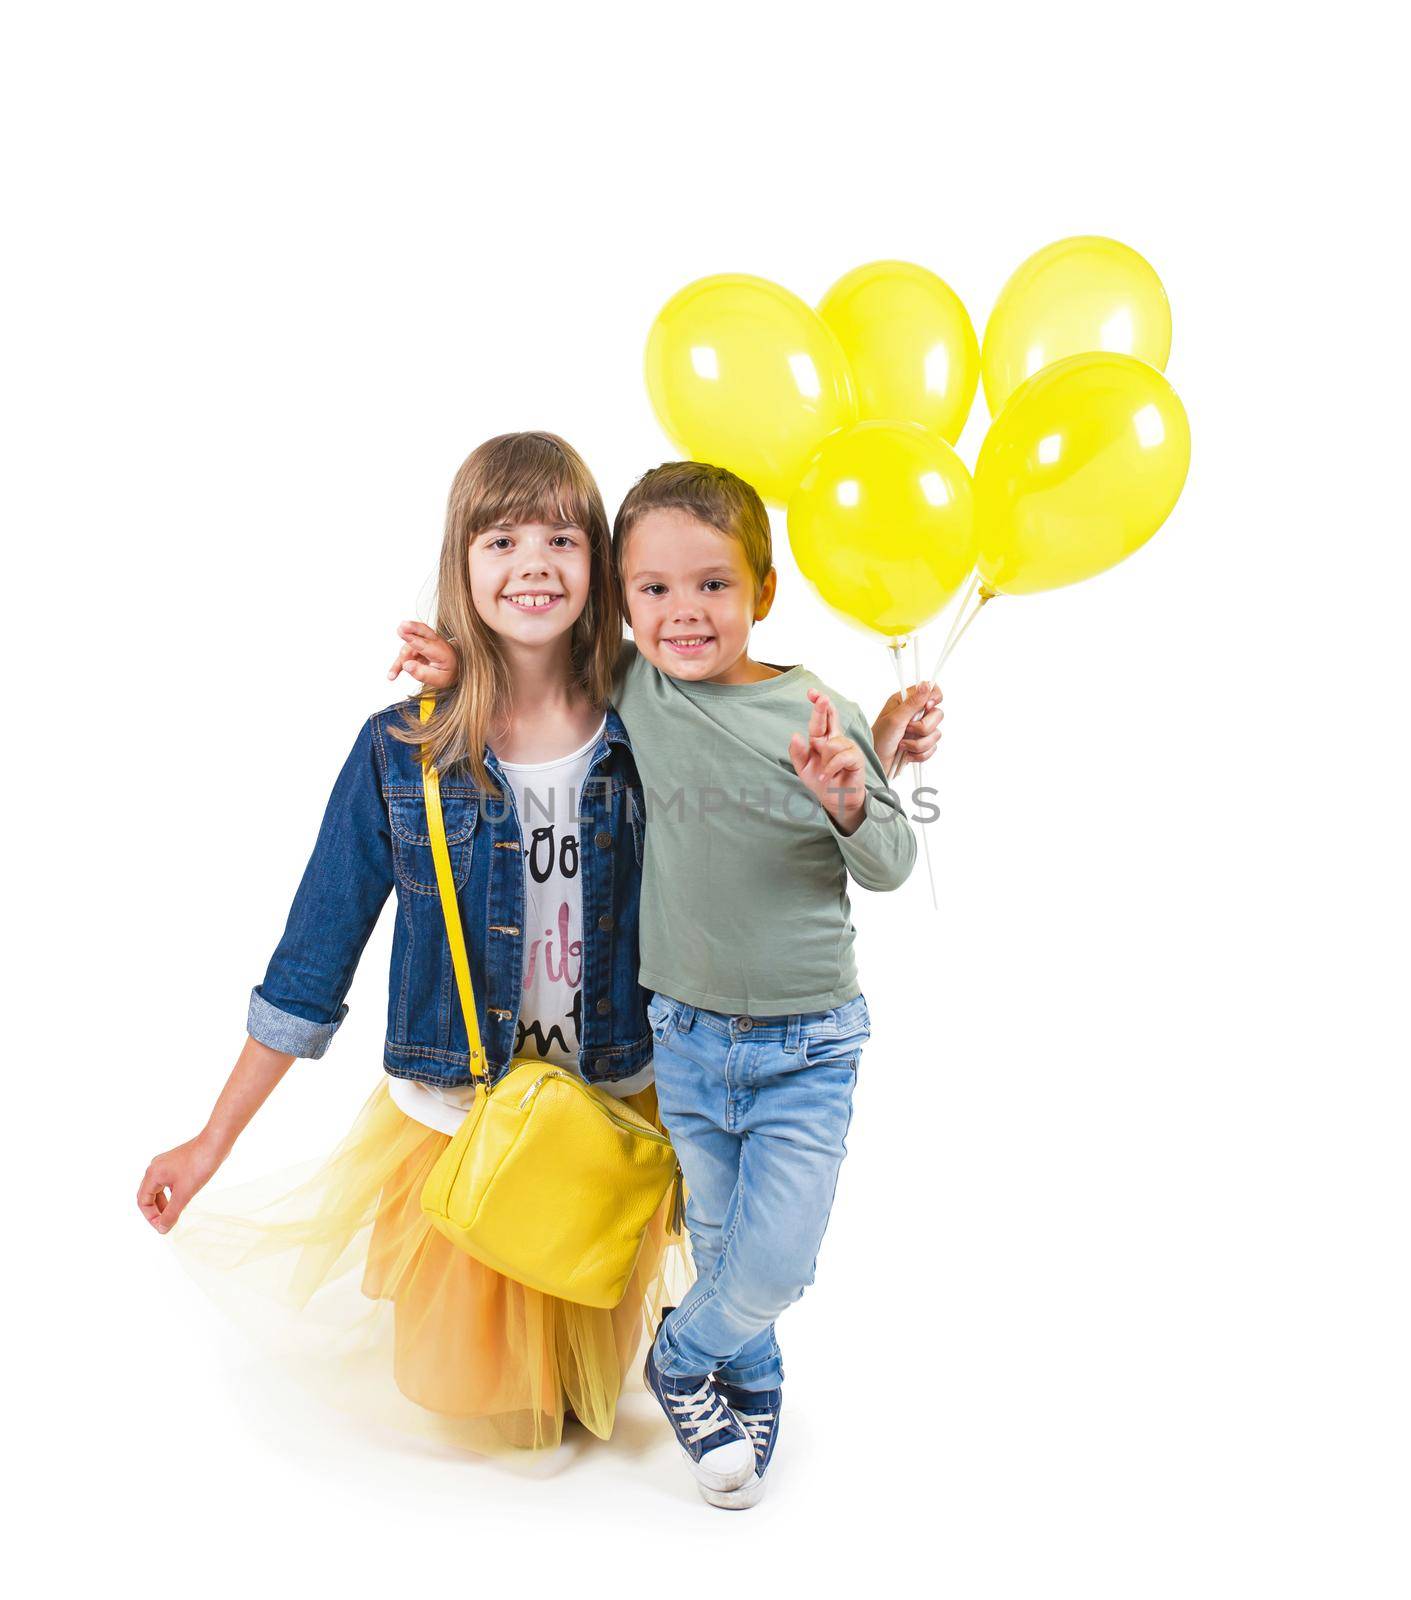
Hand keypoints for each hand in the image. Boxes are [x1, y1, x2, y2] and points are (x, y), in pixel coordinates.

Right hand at [137, 1132, 225, 1234]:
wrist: (216, 1143)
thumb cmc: (199, 1165)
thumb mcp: (184, 1193)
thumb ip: (171, 1213)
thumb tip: (162, 1229)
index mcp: (153, 1174)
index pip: (143, 1202)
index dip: (151, 1217)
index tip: (163, 1227)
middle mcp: (156, 1168)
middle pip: (149, 1196)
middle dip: (157, 1211)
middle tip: (167, 1223)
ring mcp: (166, 1164)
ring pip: (159, 1189)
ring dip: (164, 1204)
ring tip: (175, 1215)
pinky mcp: (177, 1163)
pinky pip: (169, 1183)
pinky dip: (172, 1194)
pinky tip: (183, 1201)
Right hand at [387, 621, 459, 689]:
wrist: (454, 668)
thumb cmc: (448, 673)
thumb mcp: (440, 680)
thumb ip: (423, 674)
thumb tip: (406, 666)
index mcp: (442, 651)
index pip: (426, 644)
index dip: (414, 639)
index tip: (404, 633)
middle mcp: (434, 643)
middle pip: (422, 631)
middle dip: (411, 628)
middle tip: (402, 626)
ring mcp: (424, 642)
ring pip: (408, 647)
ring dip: (400, 660)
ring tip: (393, 675)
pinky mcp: (416, 646)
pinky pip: (405, 655)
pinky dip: (398, 664)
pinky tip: (392, 675)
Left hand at [788, 688, 866, 834]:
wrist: (835, 800)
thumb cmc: (820, 781)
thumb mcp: (803, 768)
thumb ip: (797, 753)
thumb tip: (795, 734)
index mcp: (821, 739)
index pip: (820, 718)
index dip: (817, 704)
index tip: (811, 693)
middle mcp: (835, 739)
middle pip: (831, 717)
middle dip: (824, 707)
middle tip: (820, 698)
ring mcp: (847, 747)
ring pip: (832, 744)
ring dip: (825, 761)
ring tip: (824, 774)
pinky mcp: (856, 758)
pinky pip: (842, 757)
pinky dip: (831, 768)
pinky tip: (826, 777)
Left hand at [872, 680, 942, 775]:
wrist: (876, 763)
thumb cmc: (879, 739)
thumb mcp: (895, 719)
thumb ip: (913, 703)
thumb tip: (926, 684)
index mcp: (906, 701)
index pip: (931, 691)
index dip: (934, 698)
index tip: (927, 707)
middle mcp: (914, 713)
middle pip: (938, 714)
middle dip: (923, 728)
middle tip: (906, 730)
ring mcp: (919, 730)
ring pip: (936, 734)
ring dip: (918, 744)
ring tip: (902, 745)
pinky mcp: (921, 744)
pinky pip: (932, 748)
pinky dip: (919, 754)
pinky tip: (906, 754)